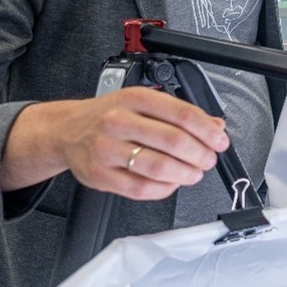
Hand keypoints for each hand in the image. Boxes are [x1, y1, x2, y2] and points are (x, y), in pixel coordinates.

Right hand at [2, 87, 229, 200]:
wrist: (67, 130)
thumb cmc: (109, 115)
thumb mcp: (143, 103)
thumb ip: (180, 114)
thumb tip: (215, 126)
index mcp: (135, 98)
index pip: (182, 114)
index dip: (207, 131)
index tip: (220, 141)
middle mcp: (119, 121)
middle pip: (172, 141)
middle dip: (199, 154)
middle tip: (208, 160)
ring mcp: (107, 149)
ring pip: (157, 167)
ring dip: (184, 174)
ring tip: (194, 173)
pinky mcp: (99, 175)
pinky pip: (140, 188)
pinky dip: (163, 188)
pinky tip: (171, 183)